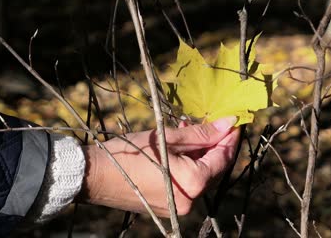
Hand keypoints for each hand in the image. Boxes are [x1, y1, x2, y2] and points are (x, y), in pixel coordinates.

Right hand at [79, 116, 239, 216]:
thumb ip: (200, 133)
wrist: (97, 176)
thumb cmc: (130, 153)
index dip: (229, 139)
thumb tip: (228, 124)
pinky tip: (179, 150)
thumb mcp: (166, 138)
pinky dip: (187, 167)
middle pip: (212, 170)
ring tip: (188, 132)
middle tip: (210, 124)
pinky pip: (186, 185)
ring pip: (199, 177)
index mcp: (193, 182)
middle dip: (214, 146)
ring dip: (198, 155)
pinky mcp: (168, 208)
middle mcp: (190, 201)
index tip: (233, 122)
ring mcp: (179, 208)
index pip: (222, 158)